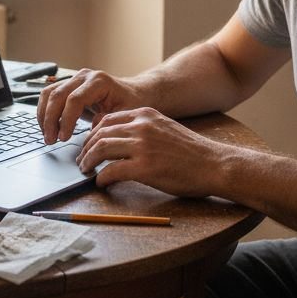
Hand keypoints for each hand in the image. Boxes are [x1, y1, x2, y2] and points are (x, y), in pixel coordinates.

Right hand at [37, 68, 143, 143]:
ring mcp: (74, 79)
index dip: (66, 119)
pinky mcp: (68, 85)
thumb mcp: (126, 114)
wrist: (133, 93)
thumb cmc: (131, 103)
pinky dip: (45, 112)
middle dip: (50, 120)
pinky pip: (49, 96)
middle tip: (50, 140)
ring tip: (48, 136)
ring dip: (44, 116)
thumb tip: (91, 129)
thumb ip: (109, 121)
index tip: (64, 137)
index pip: (74, 99)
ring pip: (49, 93)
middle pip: (57, 95)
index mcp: (99, 82)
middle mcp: (84, 77)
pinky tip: (47, 127)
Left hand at [76, 107, 234, 197]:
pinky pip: (111, 171)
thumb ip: (142, 130)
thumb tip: (117, 141)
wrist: (215, 164)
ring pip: (101, 149)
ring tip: (85, 170)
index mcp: (145, 114)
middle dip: (86, 148)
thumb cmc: (191, 152)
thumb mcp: (164, 129)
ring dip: (88, 161)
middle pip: (100, 133)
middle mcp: (141, 126)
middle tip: (81, 161)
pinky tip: (102, 183)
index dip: (92, 134)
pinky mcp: (144, 168)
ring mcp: (142, 146)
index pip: (107, 119)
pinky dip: (102, 178)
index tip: (87, 145)